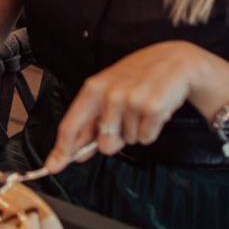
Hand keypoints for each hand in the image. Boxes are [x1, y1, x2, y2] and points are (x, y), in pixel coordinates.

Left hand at [43, 42, 228, 174]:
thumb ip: (90, 121)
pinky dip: (152, 130)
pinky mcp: (153, 108)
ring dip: (137, 131)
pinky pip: (146, 138)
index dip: (62, 150)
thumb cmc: (139, 77)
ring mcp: (131, 100)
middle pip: (104, 143)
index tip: (52, 167)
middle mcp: (109, 94)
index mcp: (93, 88)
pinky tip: (155, 111)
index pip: (71, 125)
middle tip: (127, 118)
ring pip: (129, 141)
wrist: (175, 62)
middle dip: (116, 140)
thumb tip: (73, 153)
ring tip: (143, 108)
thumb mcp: (109, 90)